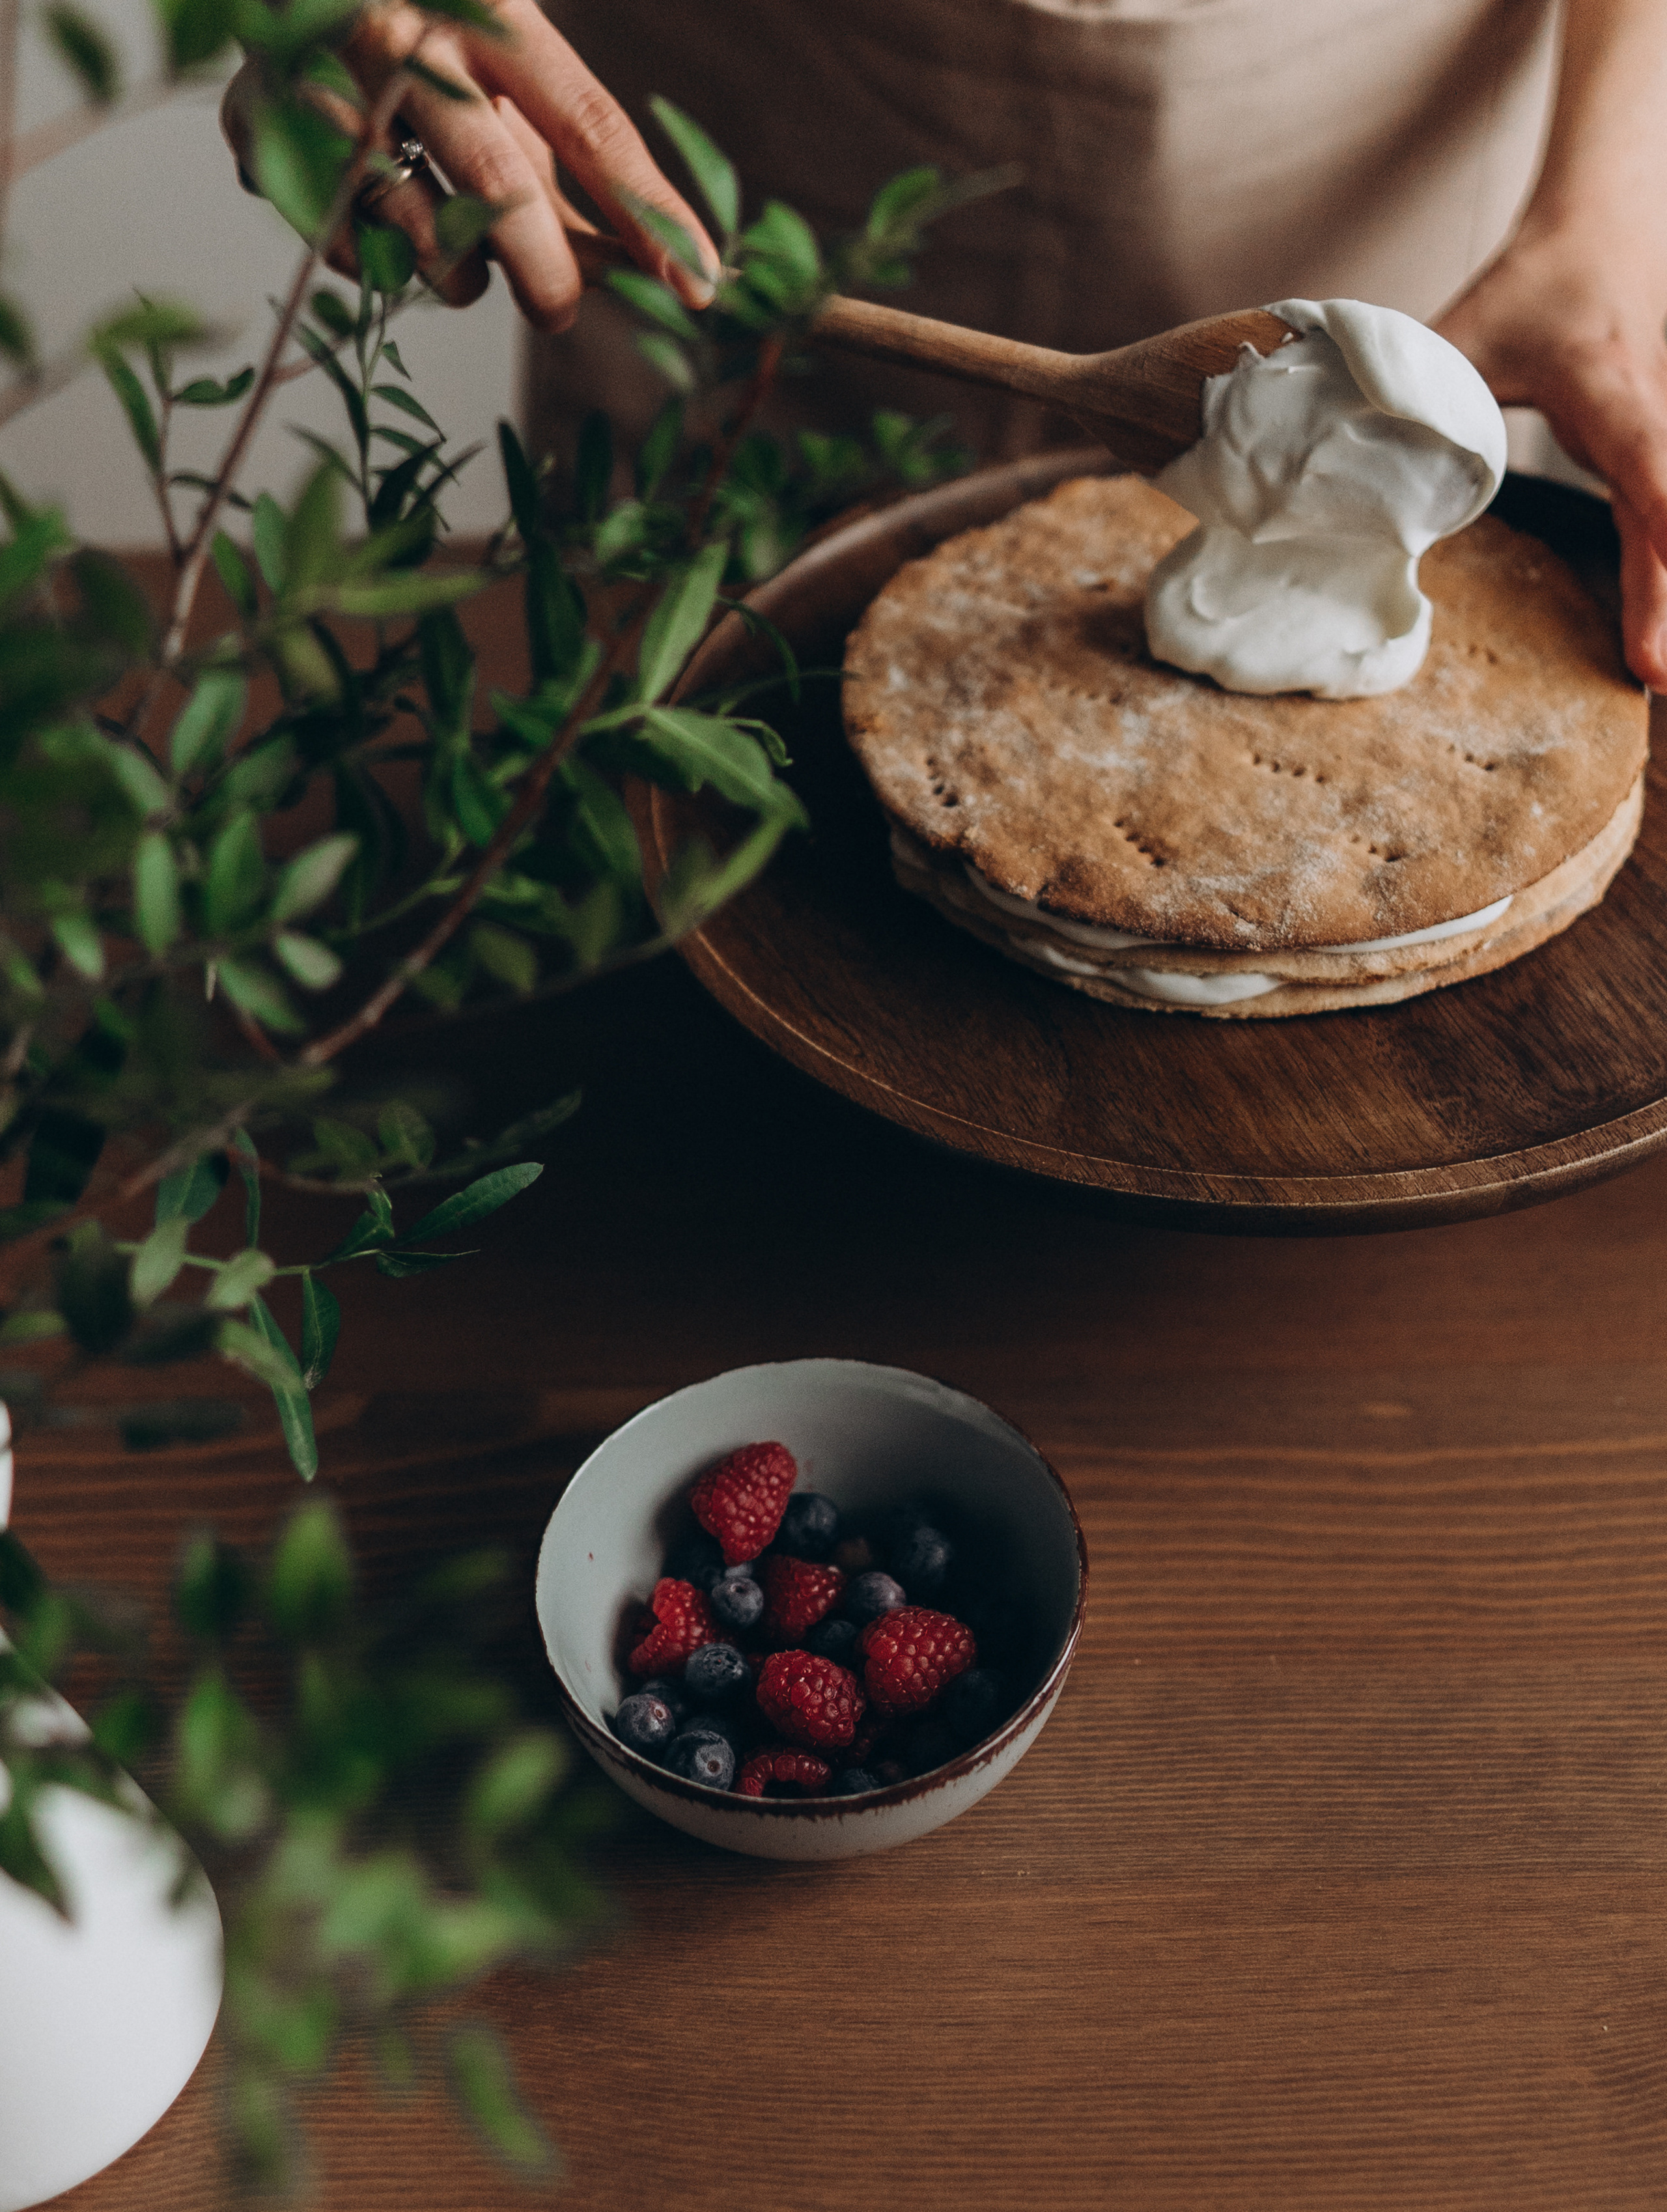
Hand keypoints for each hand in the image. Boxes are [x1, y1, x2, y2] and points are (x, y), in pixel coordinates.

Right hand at [221, 3, 717, 334]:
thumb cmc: (426, 29)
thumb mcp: (509, 66)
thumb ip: (578, 165)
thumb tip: (666, 271)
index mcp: (485, 9)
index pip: (589, 124)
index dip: (646, 213)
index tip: (698, 286)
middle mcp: (402, 40)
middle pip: (500, 185)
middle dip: (546, 273)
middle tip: (556, 308)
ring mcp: (324, 85)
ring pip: (421, 234)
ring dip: (458, 271)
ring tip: (457, 247)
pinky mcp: (260, 133)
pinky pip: (345, 248)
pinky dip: (376, 256)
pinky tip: (372, 209)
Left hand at [1437, 232, 1666, 687]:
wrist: (1608, 231)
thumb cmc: (1538, 281)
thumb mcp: (1472, 323)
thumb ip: (1418, 385)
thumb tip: (1343, 446)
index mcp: (1606, 384)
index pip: (1642, 451)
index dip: (1662, 505)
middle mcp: (1645, 417)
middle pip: (1663, 513)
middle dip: (1661, 593)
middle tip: (1656, 673)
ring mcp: (1653, 442)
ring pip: (1666, 527)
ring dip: (1663, 601)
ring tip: (1654, 674)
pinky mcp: (1646, 461)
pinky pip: (1654, 528)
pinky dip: (1654, 581)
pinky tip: (1650, 642)